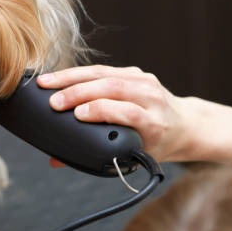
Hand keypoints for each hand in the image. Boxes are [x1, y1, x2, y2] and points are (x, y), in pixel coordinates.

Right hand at [37, 65, 190, 162]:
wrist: (185, 125)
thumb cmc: (156, 144)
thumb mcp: (133, 156)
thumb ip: (96, 158)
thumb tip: (55, 162)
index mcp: (154, 122)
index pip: (127, 111)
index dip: (102, 110)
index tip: (78, 115)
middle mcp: (151, 98)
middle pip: (112, 88)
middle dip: (78, 92)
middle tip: (52, 101)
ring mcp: (144, 80)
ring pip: (104, 73)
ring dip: (71, 77)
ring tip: (46, 83)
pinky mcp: (134, 71)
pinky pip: (103, 69)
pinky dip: (78, 73)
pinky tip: (60, 77)